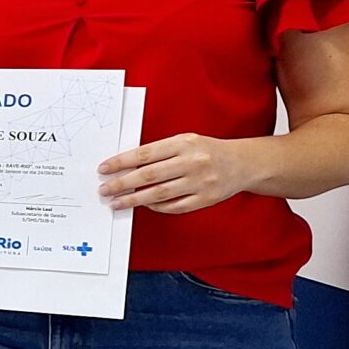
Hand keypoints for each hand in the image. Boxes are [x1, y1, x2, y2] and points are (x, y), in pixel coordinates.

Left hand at [99, 133, 253, 213]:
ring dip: (134, 199)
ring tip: (117, 202)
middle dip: (122, 184)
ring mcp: (200, 182)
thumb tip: (126, 166)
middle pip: (148, 175)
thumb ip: (159, 152)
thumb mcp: (185, 141)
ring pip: (159, 194)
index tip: (104, 169)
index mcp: (184, 143)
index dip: (121, 162)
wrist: (244, 163)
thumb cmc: (208, 151)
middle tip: (104, 190)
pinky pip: (175, 207)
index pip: (145, 154)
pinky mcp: (206, 199)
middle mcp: (192, 162)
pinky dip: (157, 207)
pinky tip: (144, 205)